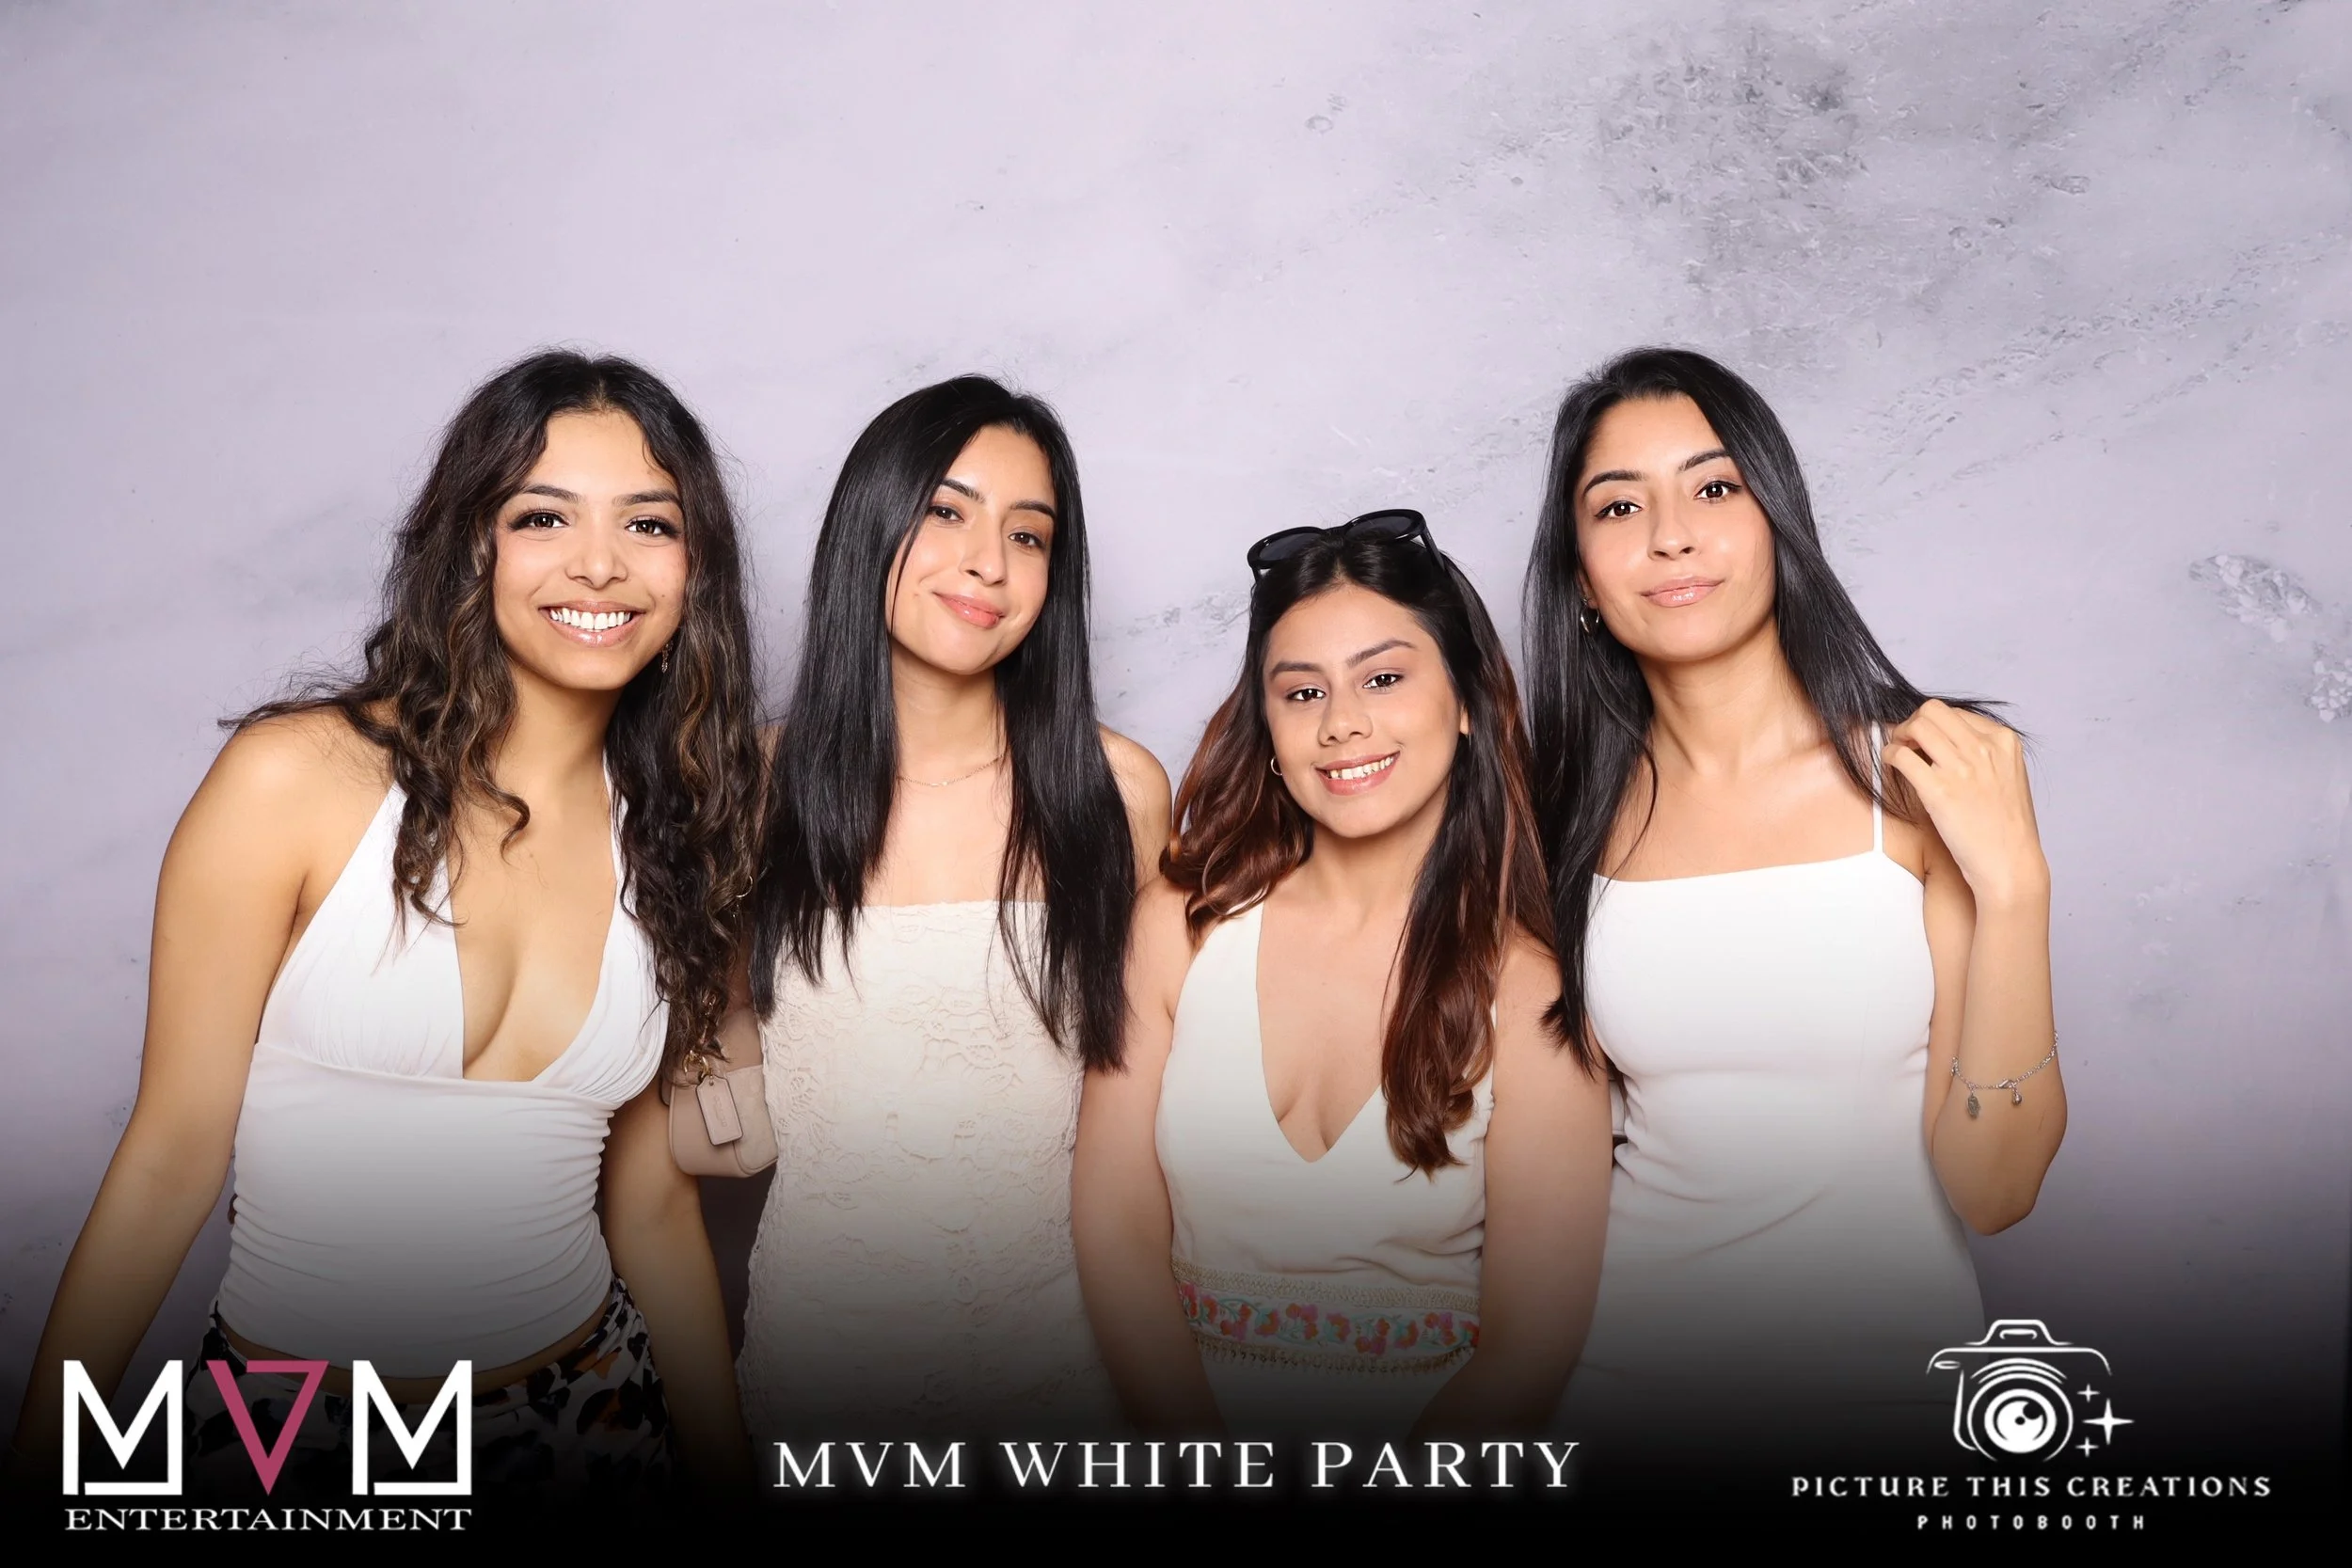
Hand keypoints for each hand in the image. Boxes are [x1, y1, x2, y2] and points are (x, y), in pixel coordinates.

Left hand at [1883, 701, 2048, 909]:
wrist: (2010, 863)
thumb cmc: (2007, 827)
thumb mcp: (2008, 777)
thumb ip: (1985, 755)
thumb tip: (1948, 741)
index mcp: (2005, 741)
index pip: (1957, 712)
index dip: (1935, 723)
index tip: (1924, 738)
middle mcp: (1984, 748)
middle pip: (1933, 711)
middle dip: (1913, 722)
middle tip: (1905, 740)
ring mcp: (1962, 768)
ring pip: (1916, 727)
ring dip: (1898, 735)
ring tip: (1897, 750)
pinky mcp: (1940, 790)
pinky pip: (1901, 756)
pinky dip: (1889, 755)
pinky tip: (1890, 764)